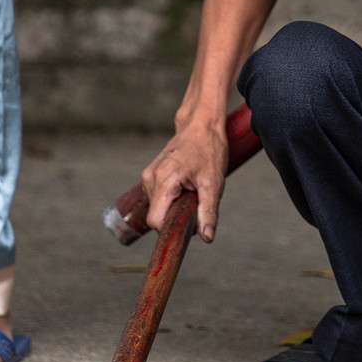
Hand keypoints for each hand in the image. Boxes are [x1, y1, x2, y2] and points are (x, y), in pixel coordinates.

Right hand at [141, 118, 228, 241]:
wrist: (201, 124)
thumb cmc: (209, 150)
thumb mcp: (213, 183)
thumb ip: (208, 211)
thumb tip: (207, 237)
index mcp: (163, 180)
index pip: (155, 221)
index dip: (171, 228)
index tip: (189, 225)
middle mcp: (150, 178)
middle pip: (156, 215)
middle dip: (175, 217)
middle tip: (196, 202)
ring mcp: (148, 175)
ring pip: (157, 207)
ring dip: (174, 207)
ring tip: (192, 190)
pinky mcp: (151, 174)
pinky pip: (158, 198)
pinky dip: (171, 199)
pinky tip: (185, 186)